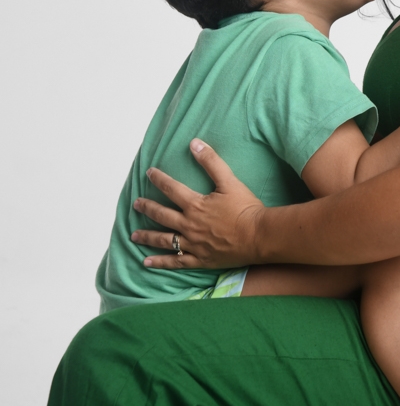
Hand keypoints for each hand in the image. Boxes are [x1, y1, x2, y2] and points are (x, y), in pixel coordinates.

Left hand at [131, 139, 264, 269]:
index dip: (159, 179)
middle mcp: (189, 225)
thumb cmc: (246, 208)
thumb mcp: (230, 181)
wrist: (259, 236)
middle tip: (136, 204)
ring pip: (164, 240)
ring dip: (147, 236)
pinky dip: (160, 262)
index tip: (149, 173)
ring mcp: (193, 244)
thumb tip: (194, 143)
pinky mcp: (200, 260)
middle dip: (147, 208)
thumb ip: (211, 162)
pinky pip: (175, 262)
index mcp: (195, 205)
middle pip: (162, 215)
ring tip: (133, 235)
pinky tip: (147, 262)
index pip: (171, 189)